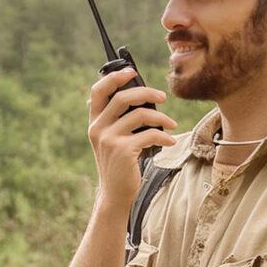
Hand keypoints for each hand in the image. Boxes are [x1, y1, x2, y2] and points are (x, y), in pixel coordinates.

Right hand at [87, 68, 176, 209]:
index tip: (132, 72)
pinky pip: (149, 134)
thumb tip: (144, 97)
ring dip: (161, 117)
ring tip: (172, 124)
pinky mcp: (122, 151)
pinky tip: (170, 140)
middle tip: (162, 97)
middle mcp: (98, 128)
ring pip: (139, 115)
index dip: (114, 77)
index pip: (98, 90)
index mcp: (95, 122)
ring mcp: (109, 139)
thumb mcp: (113, 139)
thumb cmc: (120, 164)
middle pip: (122, 97)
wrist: (115, 194)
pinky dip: (164, 136)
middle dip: (146, 93)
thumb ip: (119, 119)